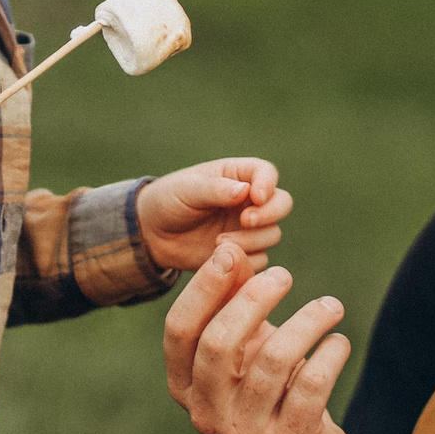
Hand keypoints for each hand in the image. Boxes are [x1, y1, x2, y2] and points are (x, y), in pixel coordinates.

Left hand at [137, 157, 292, 273]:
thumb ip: (215, 190)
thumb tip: (246, 191)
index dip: (267, 184)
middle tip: (245, 220)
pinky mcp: (243, 253)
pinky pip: (260, 259)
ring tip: (218, 241)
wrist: (152, 236)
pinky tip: (220, 257)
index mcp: (237, 176)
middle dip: (269, 213)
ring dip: (251, 240)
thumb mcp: (187, 190)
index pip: (266, 173)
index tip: (256, 196)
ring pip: (272, 234)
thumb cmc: (168, 201)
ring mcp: (248, 228)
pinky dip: (246, 261)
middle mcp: (249, 201)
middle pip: (282, 203)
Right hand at [164, 242, 357, 433]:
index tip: (231, 252)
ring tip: (331, 306)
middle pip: (220, 343)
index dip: (203, 288)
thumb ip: (232, 308)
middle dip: (253, 298)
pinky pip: (311, 384)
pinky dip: (330, 353)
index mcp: (186, 389)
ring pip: (273, 360)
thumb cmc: (267, 401)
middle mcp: (207, 415)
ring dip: (306, 321)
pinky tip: (340, 341)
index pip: (180, 332)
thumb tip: (230, 250)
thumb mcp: (243, 357)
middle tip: (284, 275)